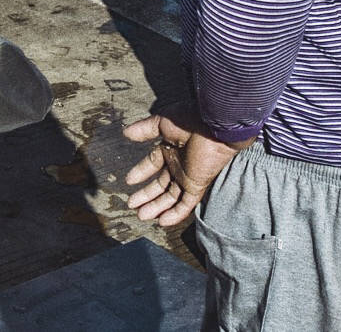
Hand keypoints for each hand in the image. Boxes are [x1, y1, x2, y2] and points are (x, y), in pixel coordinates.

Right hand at [121, 111, 245, 230]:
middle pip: (161, 185)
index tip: (129, 181)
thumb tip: (126, 133)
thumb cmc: (190, 119)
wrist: (213, 125)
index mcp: (170, 149)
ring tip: (142, 215)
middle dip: (146, 196)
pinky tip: (162, 221)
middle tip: (131, 204)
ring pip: (171, 197)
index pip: (153, 164)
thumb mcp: (162, 123)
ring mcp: (188, 176)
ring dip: (157, 207)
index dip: (141, 172)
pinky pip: (186, 204)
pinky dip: (175, 214)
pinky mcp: (197, 185)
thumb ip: (144, 130)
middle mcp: (178, 165)